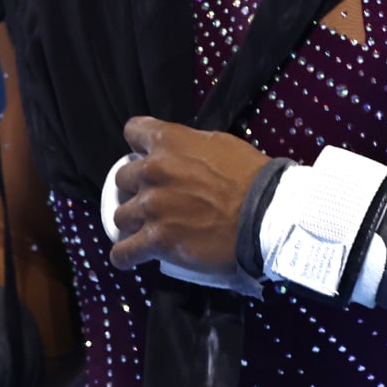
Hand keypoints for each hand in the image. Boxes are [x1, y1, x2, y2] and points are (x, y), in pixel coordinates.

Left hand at [109, 116, 269, 278]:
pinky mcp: (156, 240)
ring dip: (134, 222)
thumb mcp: (220, 144)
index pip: (133, 131)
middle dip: (137, 189)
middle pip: (123, 178)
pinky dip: (125, 255)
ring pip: (120, 216)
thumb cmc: (252, 178)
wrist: (267, 215)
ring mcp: (151, 207)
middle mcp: (153, 170)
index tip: (146, 157)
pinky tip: (133, 256)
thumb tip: (180, 155)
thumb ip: (190, 146)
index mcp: (170, 141)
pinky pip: (122, 252)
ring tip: (149, 230)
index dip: (139, 146)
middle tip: (156, 200)